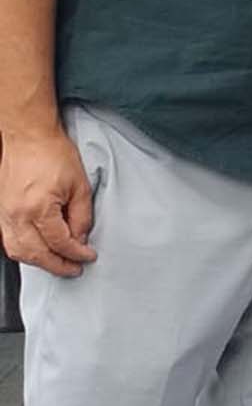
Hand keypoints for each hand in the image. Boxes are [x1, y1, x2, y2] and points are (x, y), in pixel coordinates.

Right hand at [0, 125, 95, 276]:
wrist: (27, 136)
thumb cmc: (52, 154)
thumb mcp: (79, 186)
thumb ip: (81, 217)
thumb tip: (81, 239)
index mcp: (38, 208)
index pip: (60, 243)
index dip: (77, 253)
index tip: (89, 256)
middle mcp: (16, 215)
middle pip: (36, 254)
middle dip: (57, 265)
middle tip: (74, 269)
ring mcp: (4, 214)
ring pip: (18, 251)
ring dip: (39, 261)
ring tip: (58, 263)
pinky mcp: (0, 210)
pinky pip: (9, 240)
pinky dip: (24, 251)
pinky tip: (38, 252)